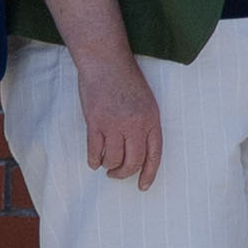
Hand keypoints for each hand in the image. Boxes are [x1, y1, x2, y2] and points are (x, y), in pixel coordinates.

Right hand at [78, 58, 168, 188]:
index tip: (143, 186)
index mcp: (151, 119)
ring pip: (113, 160)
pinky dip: (93, 160)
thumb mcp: (146, 101)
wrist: (106, 62)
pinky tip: (94, 161)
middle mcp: (135, 125)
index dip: (149, 173)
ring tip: (105, 164)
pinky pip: (95, 151)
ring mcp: (114, 124)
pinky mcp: (95, 123)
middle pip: (132, 162)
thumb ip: (144, 124)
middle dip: (124, 173)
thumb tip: (138, 149)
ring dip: (108, 166)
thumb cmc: (126, 79)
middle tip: (116, 174)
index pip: (154, 155)